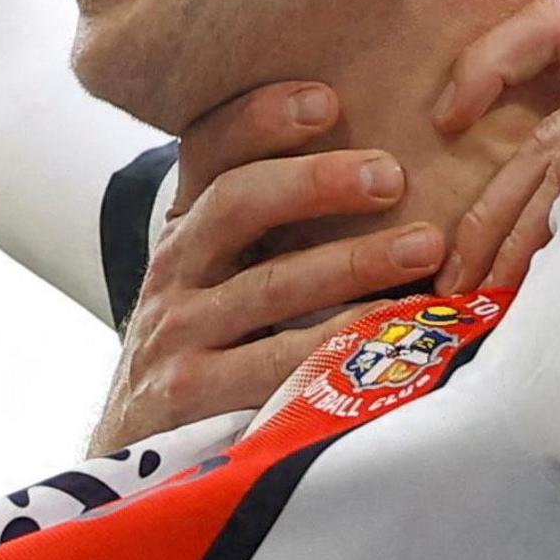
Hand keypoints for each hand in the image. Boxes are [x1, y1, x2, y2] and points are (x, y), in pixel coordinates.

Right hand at [91, 82, 441, 449]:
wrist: (136, 461)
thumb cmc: (214, 354)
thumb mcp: (227, 280)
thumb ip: (276, 229)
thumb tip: (387, 164)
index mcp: (188, 231)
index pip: (207, 151)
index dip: (260, 119)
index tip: (327, 99)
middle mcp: (173, 272)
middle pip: (236, 204)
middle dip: (315, 183)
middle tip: (390, 174)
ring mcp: (177, 335)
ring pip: (268, 286)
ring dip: (351, 262)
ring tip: (423, 246)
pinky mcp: (190, 397)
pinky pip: (274, 363)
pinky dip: (337, 345)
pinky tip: (390, 330)